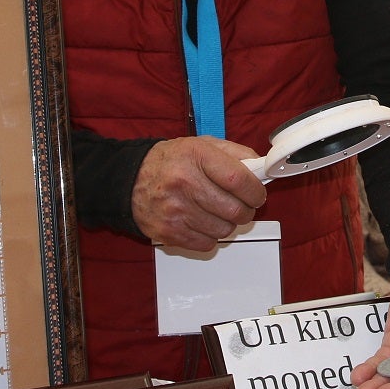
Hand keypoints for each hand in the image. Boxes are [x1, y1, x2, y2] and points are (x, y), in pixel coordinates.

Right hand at [132, 137, 265, 250]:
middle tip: (241, 204)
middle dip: (246, 210)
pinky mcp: (170, 232)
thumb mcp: (201, 145)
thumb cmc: (169, 162)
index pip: (239, 180)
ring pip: (224, 230)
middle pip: (235, 210)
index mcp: (195, 156)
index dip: (256, 191)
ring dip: (228, 223)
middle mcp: (184, 183)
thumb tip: (261, 169)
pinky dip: (211, 235)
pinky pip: (208, 243)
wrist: (128, 180)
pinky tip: (202, 221)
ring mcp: (176, 211)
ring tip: (217, 211)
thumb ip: (235, 154)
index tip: (258, 193)